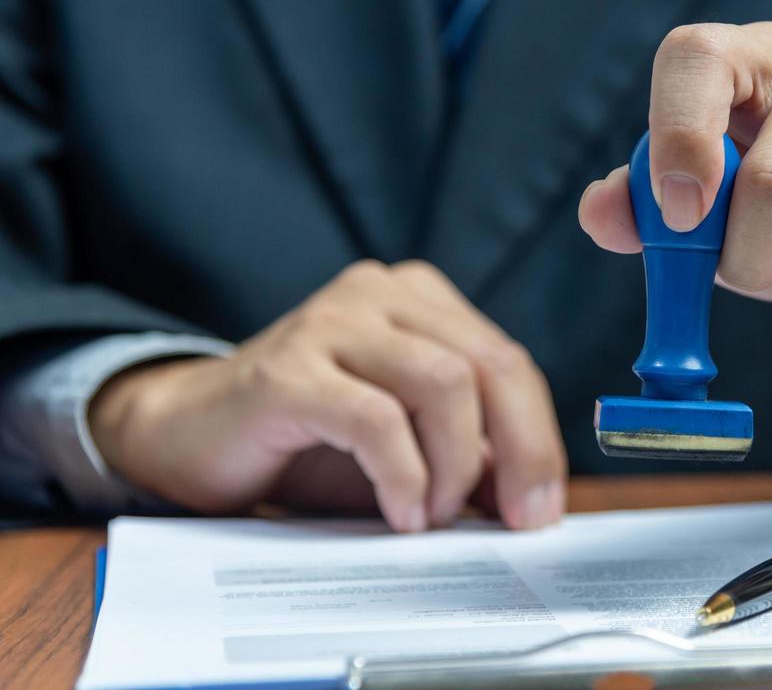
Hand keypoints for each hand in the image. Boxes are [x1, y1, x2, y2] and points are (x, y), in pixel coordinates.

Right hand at [89, 260, 566, 531]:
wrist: (187, 436)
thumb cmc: (306, 440)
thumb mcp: (406, 444)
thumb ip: (468, 454)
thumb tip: (535, 499)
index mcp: (419, 299)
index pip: (507, 361)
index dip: (537, 437)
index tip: (543, 506)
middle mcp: (379, 293)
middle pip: (489, 365)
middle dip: (520, 450)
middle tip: (518, 519)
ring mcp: (331, 322)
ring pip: (444, 382)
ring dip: (454, 465)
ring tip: (433, 515)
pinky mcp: (287, 370)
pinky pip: (376, 418)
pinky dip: (403, 474)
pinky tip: (400, 512)